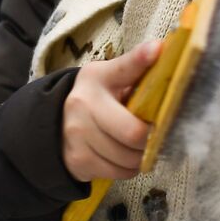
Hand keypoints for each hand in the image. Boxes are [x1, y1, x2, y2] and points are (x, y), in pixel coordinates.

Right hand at [61, 40, 159, 183]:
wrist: (58, 124)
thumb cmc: (99, 98)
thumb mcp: (113, 77)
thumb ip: (136, 67)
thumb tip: (161, 48)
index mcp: (98, 78)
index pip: (123, 68)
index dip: (140, 60)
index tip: (157, 49)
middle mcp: (83, 104)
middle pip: (133, 133)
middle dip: (150, 139)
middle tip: (155, 135)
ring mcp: (77, 135)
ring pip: (127, 158)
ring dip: (141, 156)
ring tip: (140, 147)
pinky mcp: (78, 160)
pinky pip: (118, 172)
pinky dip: (129, 169)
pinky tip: (125, 157)